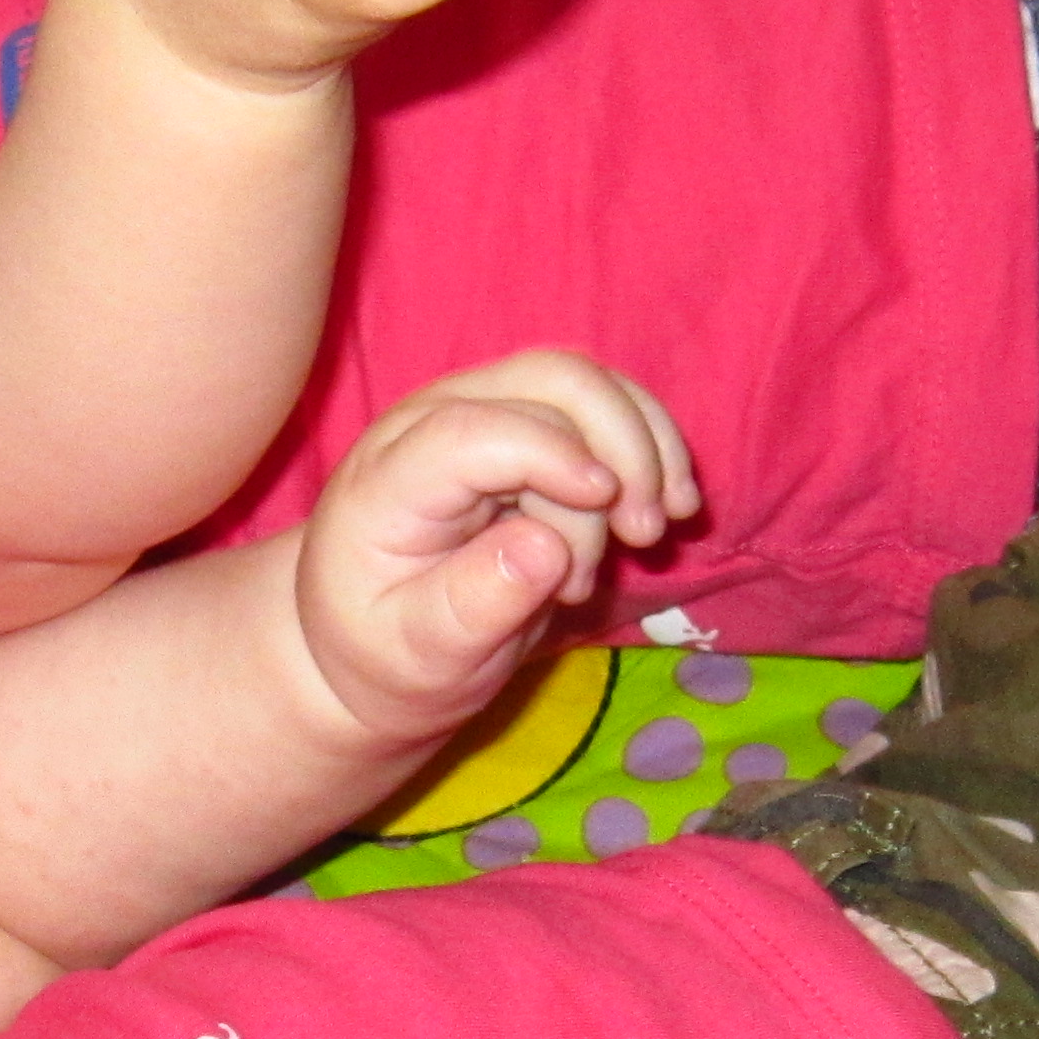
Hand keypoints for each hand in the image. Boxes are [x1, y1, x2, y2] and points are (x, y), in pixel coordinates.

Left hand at [295, 352, 697, 741]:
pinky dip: (648, 448)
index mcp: (390, 480)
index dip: (549, 454)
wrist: (369, 639)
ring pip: (587, 385)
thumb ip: (472, 605)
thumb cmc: (387, 651)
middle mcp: (433, 422)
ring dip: (643, 449)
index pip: (473, 432)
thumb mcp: (418, 655)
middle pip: (549, 383)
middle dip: (618, 449)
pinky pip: (603, 408)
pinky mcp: (524, 426)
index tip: (607, 504)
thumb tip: (545, 549)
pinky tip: (669, 508)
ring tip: (651, 536)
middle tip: (644, 538)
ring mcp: (482, 413)